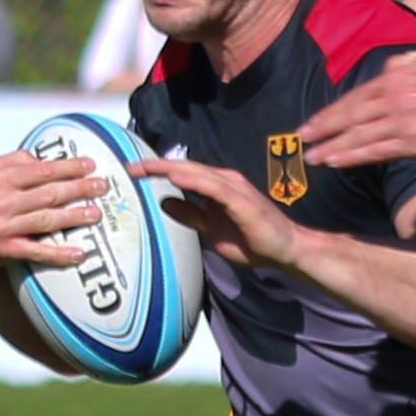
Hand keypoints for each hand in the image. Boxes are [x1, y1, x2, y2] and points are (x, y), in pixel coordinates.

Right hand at [0, 150, 103, 270]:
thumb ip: (16, 161)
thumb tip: (46, 159)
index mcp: (0, 178)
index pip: (41, 170)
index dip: (68, 167)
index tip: (90, 165)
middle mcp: (1, 200)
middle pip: (48, 194)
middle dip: (79, 189)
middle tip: (102, 186)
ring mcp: (3, 226)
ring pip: (46, 220)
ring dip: (74, 217)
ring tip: (96, 214)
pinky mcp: (4, 250)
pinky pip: (36, 252)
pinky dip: (58, 253)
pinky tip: (78, 253)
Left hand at [137, 156, 305, 273]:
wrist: (285, 249)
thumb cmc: (252, 240)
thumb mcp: (210, 230)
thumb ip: (190, 215)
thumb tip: (164, 203)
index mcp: (216, 187)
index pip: (182, 173)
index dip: (157, 170)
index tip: (132, 172)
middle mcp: (224, 181)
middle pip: (186, 168)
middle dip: (157, 166)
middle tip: (130, 166)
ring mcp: (234, 188)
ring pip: (197, 172)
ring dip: (171, 169)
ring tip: (147, 167)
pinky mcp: (242, 200)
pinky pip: (214, 188)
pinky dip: (194, 181)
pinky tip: (176, 178)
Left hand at [297, 49, 415, 168]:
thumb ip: (400, 64)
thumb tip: (382, 74)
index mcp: (395, 78)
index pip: (354, 97)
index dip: (330, 112)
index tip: (312, 122)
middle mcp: (393, 100)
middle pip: (349, 116)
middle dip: (322, 129)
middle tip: (301, 139)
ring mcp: (402, 123)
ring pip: (358, 136)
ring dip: (332, 147)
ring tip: (312, 157)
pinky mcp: (414, 143)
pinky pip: (377, 151)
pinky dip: (353, 157)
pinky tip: (336, 161)